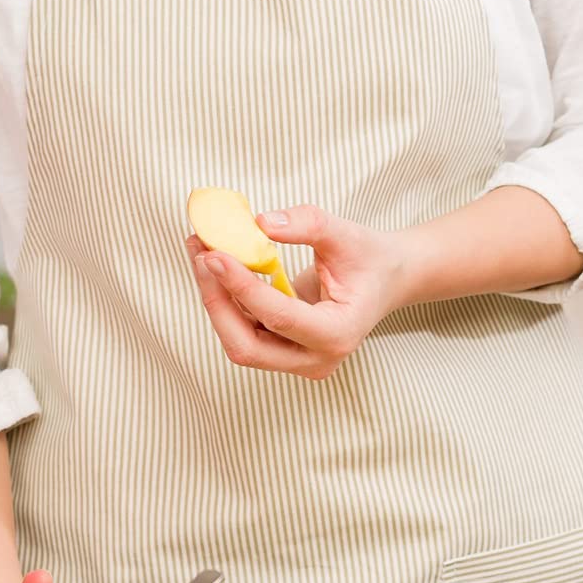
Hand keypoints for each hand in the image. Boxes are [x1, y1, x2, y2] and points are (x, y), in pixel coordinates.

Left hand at [185, 205, 408, 379]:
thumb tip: (261, 223)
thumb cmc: (367, 258)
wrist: (382, 278)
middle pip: (248, 346)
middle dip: (218, 302)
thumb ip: (307, 224)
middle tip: (201, 256)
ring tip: (200, 253)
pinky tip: (212, 264)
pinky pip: (243, 330)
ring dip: (214, 299)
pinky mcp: (280, 350)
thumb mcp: (346, 233)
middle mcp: (316, 358)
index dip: (241, 288)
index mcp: (339, 334)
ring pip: (239, 341)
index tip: (213, 256)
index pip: (280, 317)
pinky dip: (224, 299)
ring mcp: (297, 359)